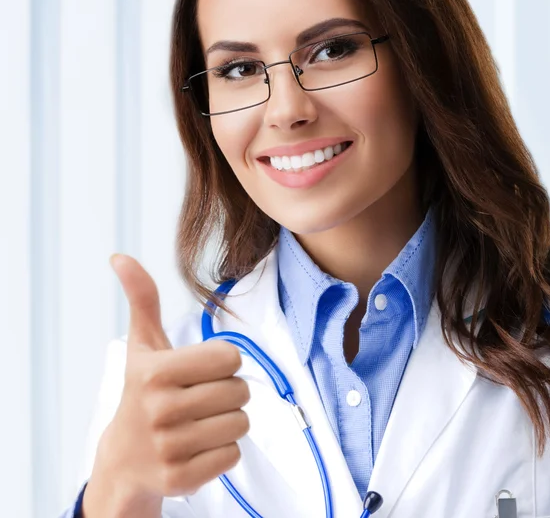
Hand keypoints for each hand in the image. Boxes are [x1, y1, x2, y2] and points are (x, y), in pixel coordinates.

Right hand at [83, 254, 249, 515]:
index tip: (200, 370)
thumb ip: (142, 299)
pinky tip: (198, 446)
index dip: (221, 362)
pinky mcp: (181, 480)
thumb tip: (121, 257)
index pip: (230, 357)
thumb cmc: (143, 391)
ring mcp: (170, 449)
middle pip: (239, 391)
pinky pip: (233, 455)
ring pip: (241, 423)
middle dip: (227, 392)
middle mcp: (160, 411)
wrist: (125, 457)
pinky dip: (223, 450)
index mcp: (155, 372)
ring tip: (199, 421)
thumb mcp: (143, 345)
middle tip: (200, 398)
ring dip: (228, 421)